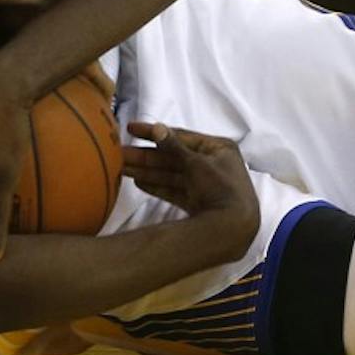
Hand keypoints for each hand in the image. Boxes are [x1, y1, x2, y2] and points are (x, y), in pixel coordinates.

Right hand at [122, 122, 258, 256]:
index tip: (131, 129)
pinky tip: (138, 182)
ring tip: (122, 167)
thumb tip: (157, 127)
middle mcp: (212, 164)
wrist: (235, 227)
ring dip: (147, 171)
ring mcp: (205, 185)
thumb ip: (173, 146)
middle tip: (119, 153)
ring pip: (170, 174)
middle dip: (145, 156)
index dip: (154, 133)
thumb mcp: (196, 162)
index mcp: (218, 148)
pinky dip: (158, 186)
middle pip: (172, 157)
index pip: (180, 136)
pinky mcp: (198, 202)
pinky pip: (174, 190)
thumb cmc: (221, 187)